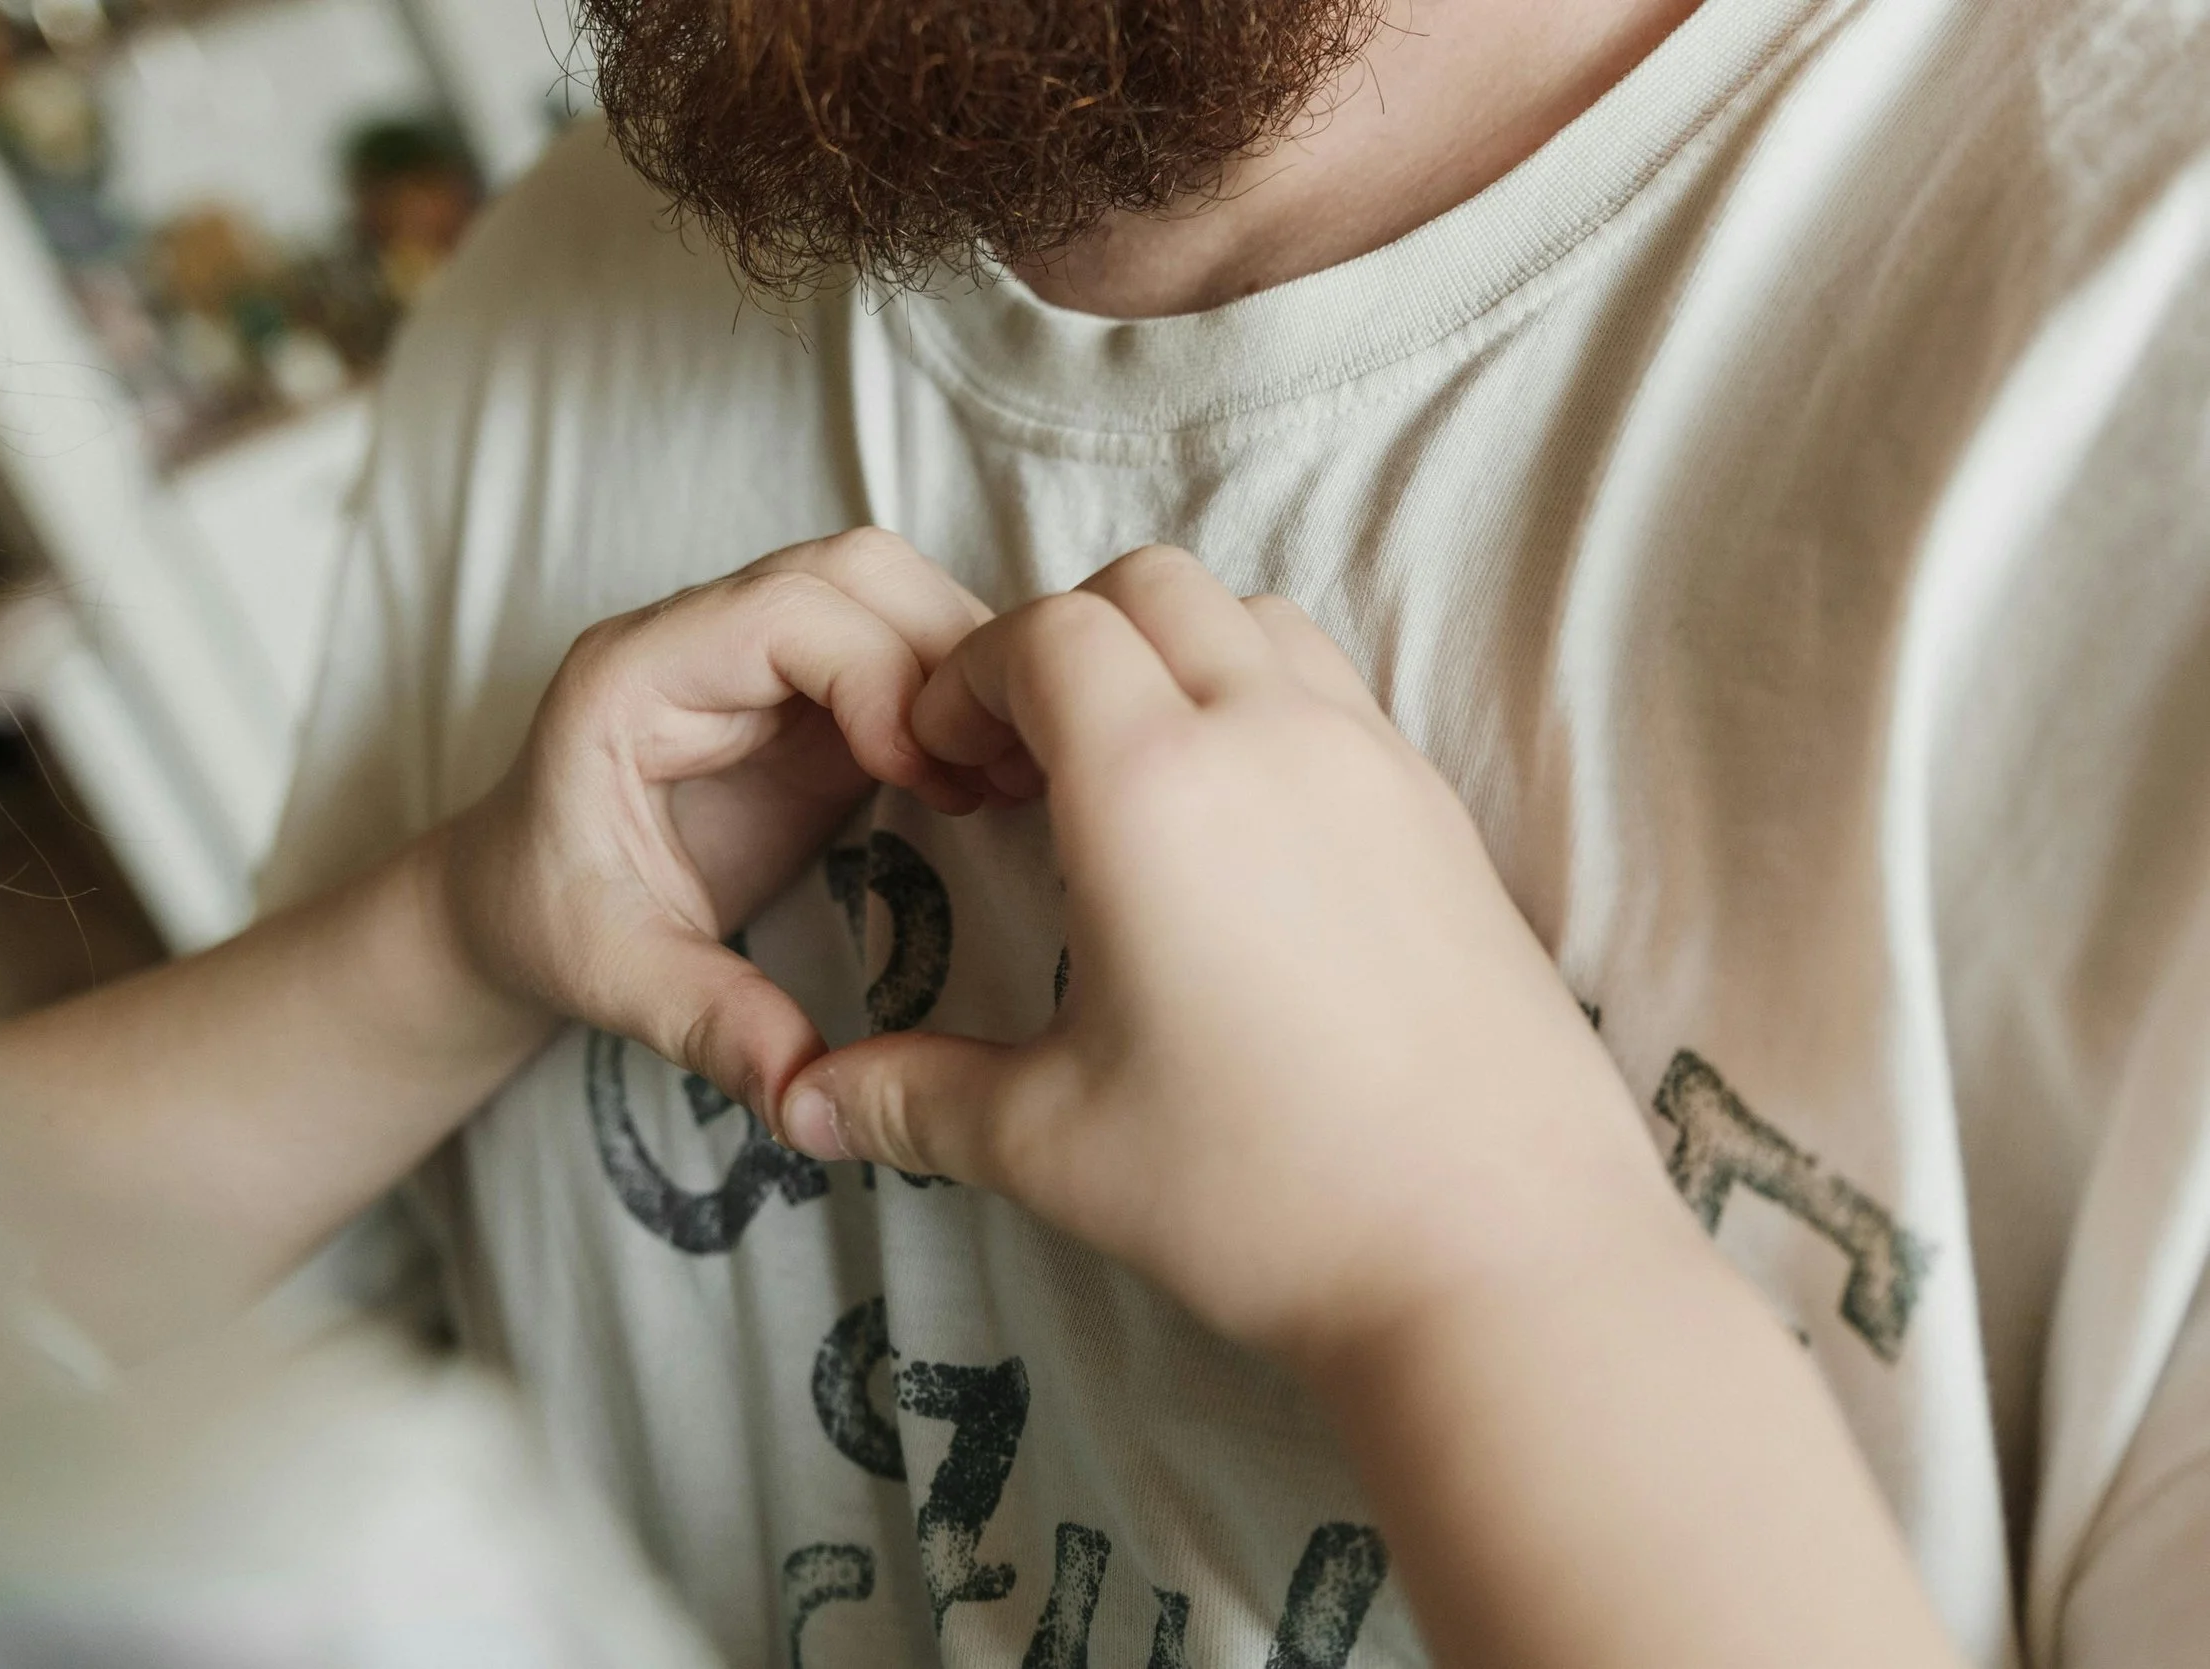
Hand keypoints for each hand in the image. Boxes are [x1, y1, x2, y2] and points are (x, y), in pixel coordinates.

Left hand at [442, 528, 992, 1123]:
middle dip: (945, 649)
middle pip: (853, 570)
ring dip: (965, 664)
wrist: (511, 908)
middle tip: (993, 769)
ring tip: (1003, 774)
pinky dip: (960, 694)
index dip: (876, 673)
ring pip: (891, 592)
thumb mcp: (614, 979)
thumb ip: (708, 1022)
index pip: (782, 611)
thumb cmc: (544, 924)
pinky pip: (903, 648)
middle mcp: (698, 638)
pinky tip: (991, 777)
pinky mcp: (807, 693)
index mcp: (634, 676)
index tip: (928, 775)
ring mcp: (758, 658)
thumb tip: (806, 1095)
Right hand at [773, 546, 1682, 1366]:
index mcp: (1155, 786)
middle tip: (1026, 762)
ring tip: (1134, 782)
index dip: (975, 673)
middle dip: (1067, 639)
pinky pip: (1336, 690)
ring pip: (1258, 617)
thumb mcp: (1053, 1143)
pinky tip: (1238, 837)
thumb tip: (804, 1107)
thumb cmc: (1265, 1193)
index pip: (1049, 631)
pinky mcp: (1441, 814)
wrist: (1498, 1255)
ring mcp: (1375, 763)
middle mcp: (1273, 736)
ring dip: (1175, 654)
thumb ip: (911, 1097)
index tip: (950, 758)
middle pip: (1153, 587)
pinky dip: (1264, 700)